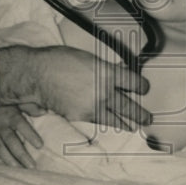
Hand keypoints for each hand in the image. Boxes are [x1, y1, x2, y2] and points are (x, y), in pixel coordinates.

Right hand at [0, 45, 150, 130]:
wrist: (37, 76)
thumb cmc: (59, 60)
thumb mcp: (88, 58)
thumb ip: (104, 69)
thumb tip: (118, 73)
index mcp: (107, 73)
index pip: (134, 82)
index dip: (142, 86)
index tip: (144, 88)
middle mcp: (104, 91)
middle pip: (129, 106)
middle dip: (140, 113)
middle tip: (148, 118)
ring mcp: (93, 106)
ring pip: (115, 118)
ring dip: (126, 123)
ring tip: (134, 126)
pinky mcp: (81, 116)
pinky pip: (98, 121)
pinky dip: (106, 123)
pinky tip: (111, 124)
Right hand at [0, 104, 44, 168]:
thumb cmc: (5, 107)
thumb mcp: (18, 103)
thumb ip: (30, 107)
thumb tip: (44, 111)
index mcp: (10, 115)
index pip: (21, 125)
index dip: (30, 135)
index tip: (40, 145)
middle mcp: (0, 125)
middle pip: (11, 141)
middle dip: (22, 155)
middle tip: (32, 166)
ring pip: (0, 149)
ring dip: (10, 161)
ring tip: (21, 169)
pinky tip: (7, 168)